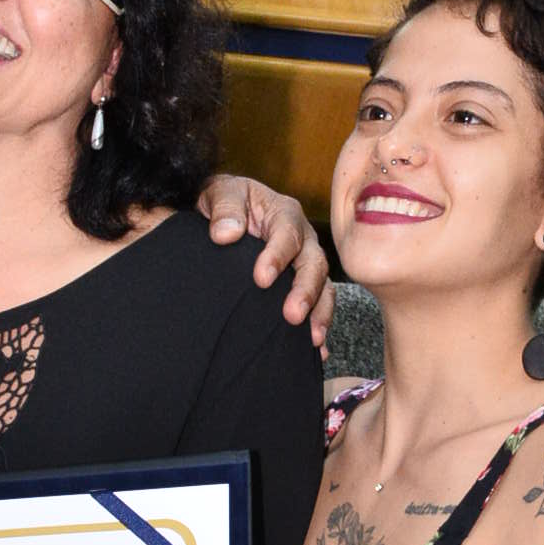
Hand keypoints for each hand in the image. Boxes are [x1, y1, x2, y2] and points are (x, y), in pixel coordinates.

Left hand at [196, 175, 333, 349]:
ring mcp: (305, 263)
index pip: (287, 233)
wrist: (226, 218)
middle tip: (291, 315)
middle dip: (305, 290)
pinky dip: (318, 326)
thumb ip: (224, 209)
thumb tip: (225, 234)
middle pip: (313, 263)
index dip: (277, 256)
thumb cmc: (225, 204)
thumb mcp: (220, 194)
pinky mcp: (302, 284)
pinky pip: (318, 305)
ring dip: (319, 312)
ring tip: (312, 339)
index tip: (260, 279)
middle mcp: (302, 238)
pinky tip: (316, 350)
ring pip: (323, 286)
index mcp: (283, 213)